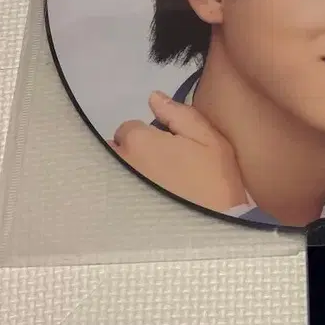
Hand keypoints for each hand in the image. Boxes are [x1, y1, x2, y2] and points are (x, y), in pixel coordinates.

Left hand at [111, 91, 247, 212]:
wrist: (215, 227)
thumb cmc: (215, 180)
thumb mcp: (208, 140)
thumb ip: (179, 115)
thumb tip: (153, 97)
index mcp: (140, 141)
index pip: (130, 127)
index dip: (149, 135)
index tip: (167, 147)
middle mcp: (120, 162)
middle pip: (114, 147)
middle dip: (131, 152)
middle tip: (159, 165)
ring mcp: (116, 188)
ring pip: (109, 170)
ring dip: (122, 171)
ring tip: (150, 183)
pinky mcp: (119, 209)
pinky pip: (111, 193)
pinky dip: (120, 193)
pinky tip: (141, 200)